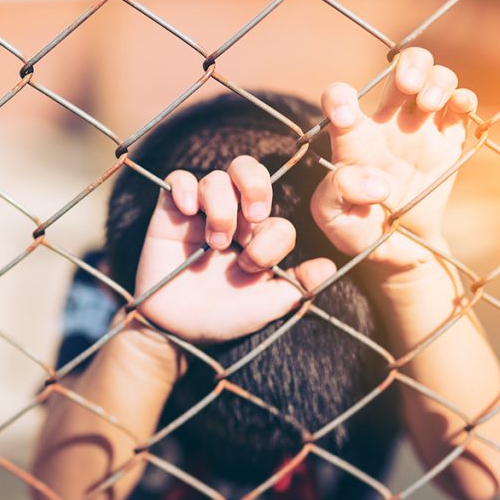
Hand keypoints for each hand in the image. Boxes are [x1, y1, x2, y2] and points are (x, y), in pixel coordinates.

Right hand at [134, 156, 335, 343]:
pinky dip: (184, 187)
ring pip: (216, 178)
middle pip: (247, 170)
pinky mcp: (170, 212)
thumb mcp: (266, 305)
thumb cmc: (224, 316)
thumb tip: (328, 267)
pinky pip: (178, 179)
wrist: (176, 329)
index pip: (276, 218)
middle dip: (256, 186)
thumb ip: (297, 285)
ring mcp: (200, 211)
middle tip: (253, 216)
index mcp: (259, 236)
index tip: (253, 267)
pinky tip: (187, 209)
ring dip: (221, 207)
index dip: (271, 239)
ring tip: (215, 241)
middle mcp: (233, 216)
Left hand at [312, 47, 476, 275]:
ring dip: (437, 80)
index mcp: (351, 138)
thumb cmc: (358, 230)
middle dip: (408, 66)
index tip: (345, 115)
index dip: (339, 96)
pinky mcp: (449, 142)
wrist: (399, 248)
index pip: (339, 98)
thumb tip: (376, 183)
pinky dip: (465, 98)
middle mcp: (386, 124)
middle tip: (408, 87)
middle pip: (400, 69)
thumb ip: (337, 196)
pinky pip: (461, 108)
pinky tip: (461, 107)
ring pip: (433, 78)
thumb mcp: (334, 220)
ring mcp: (420, 129)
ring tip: (430, 105)